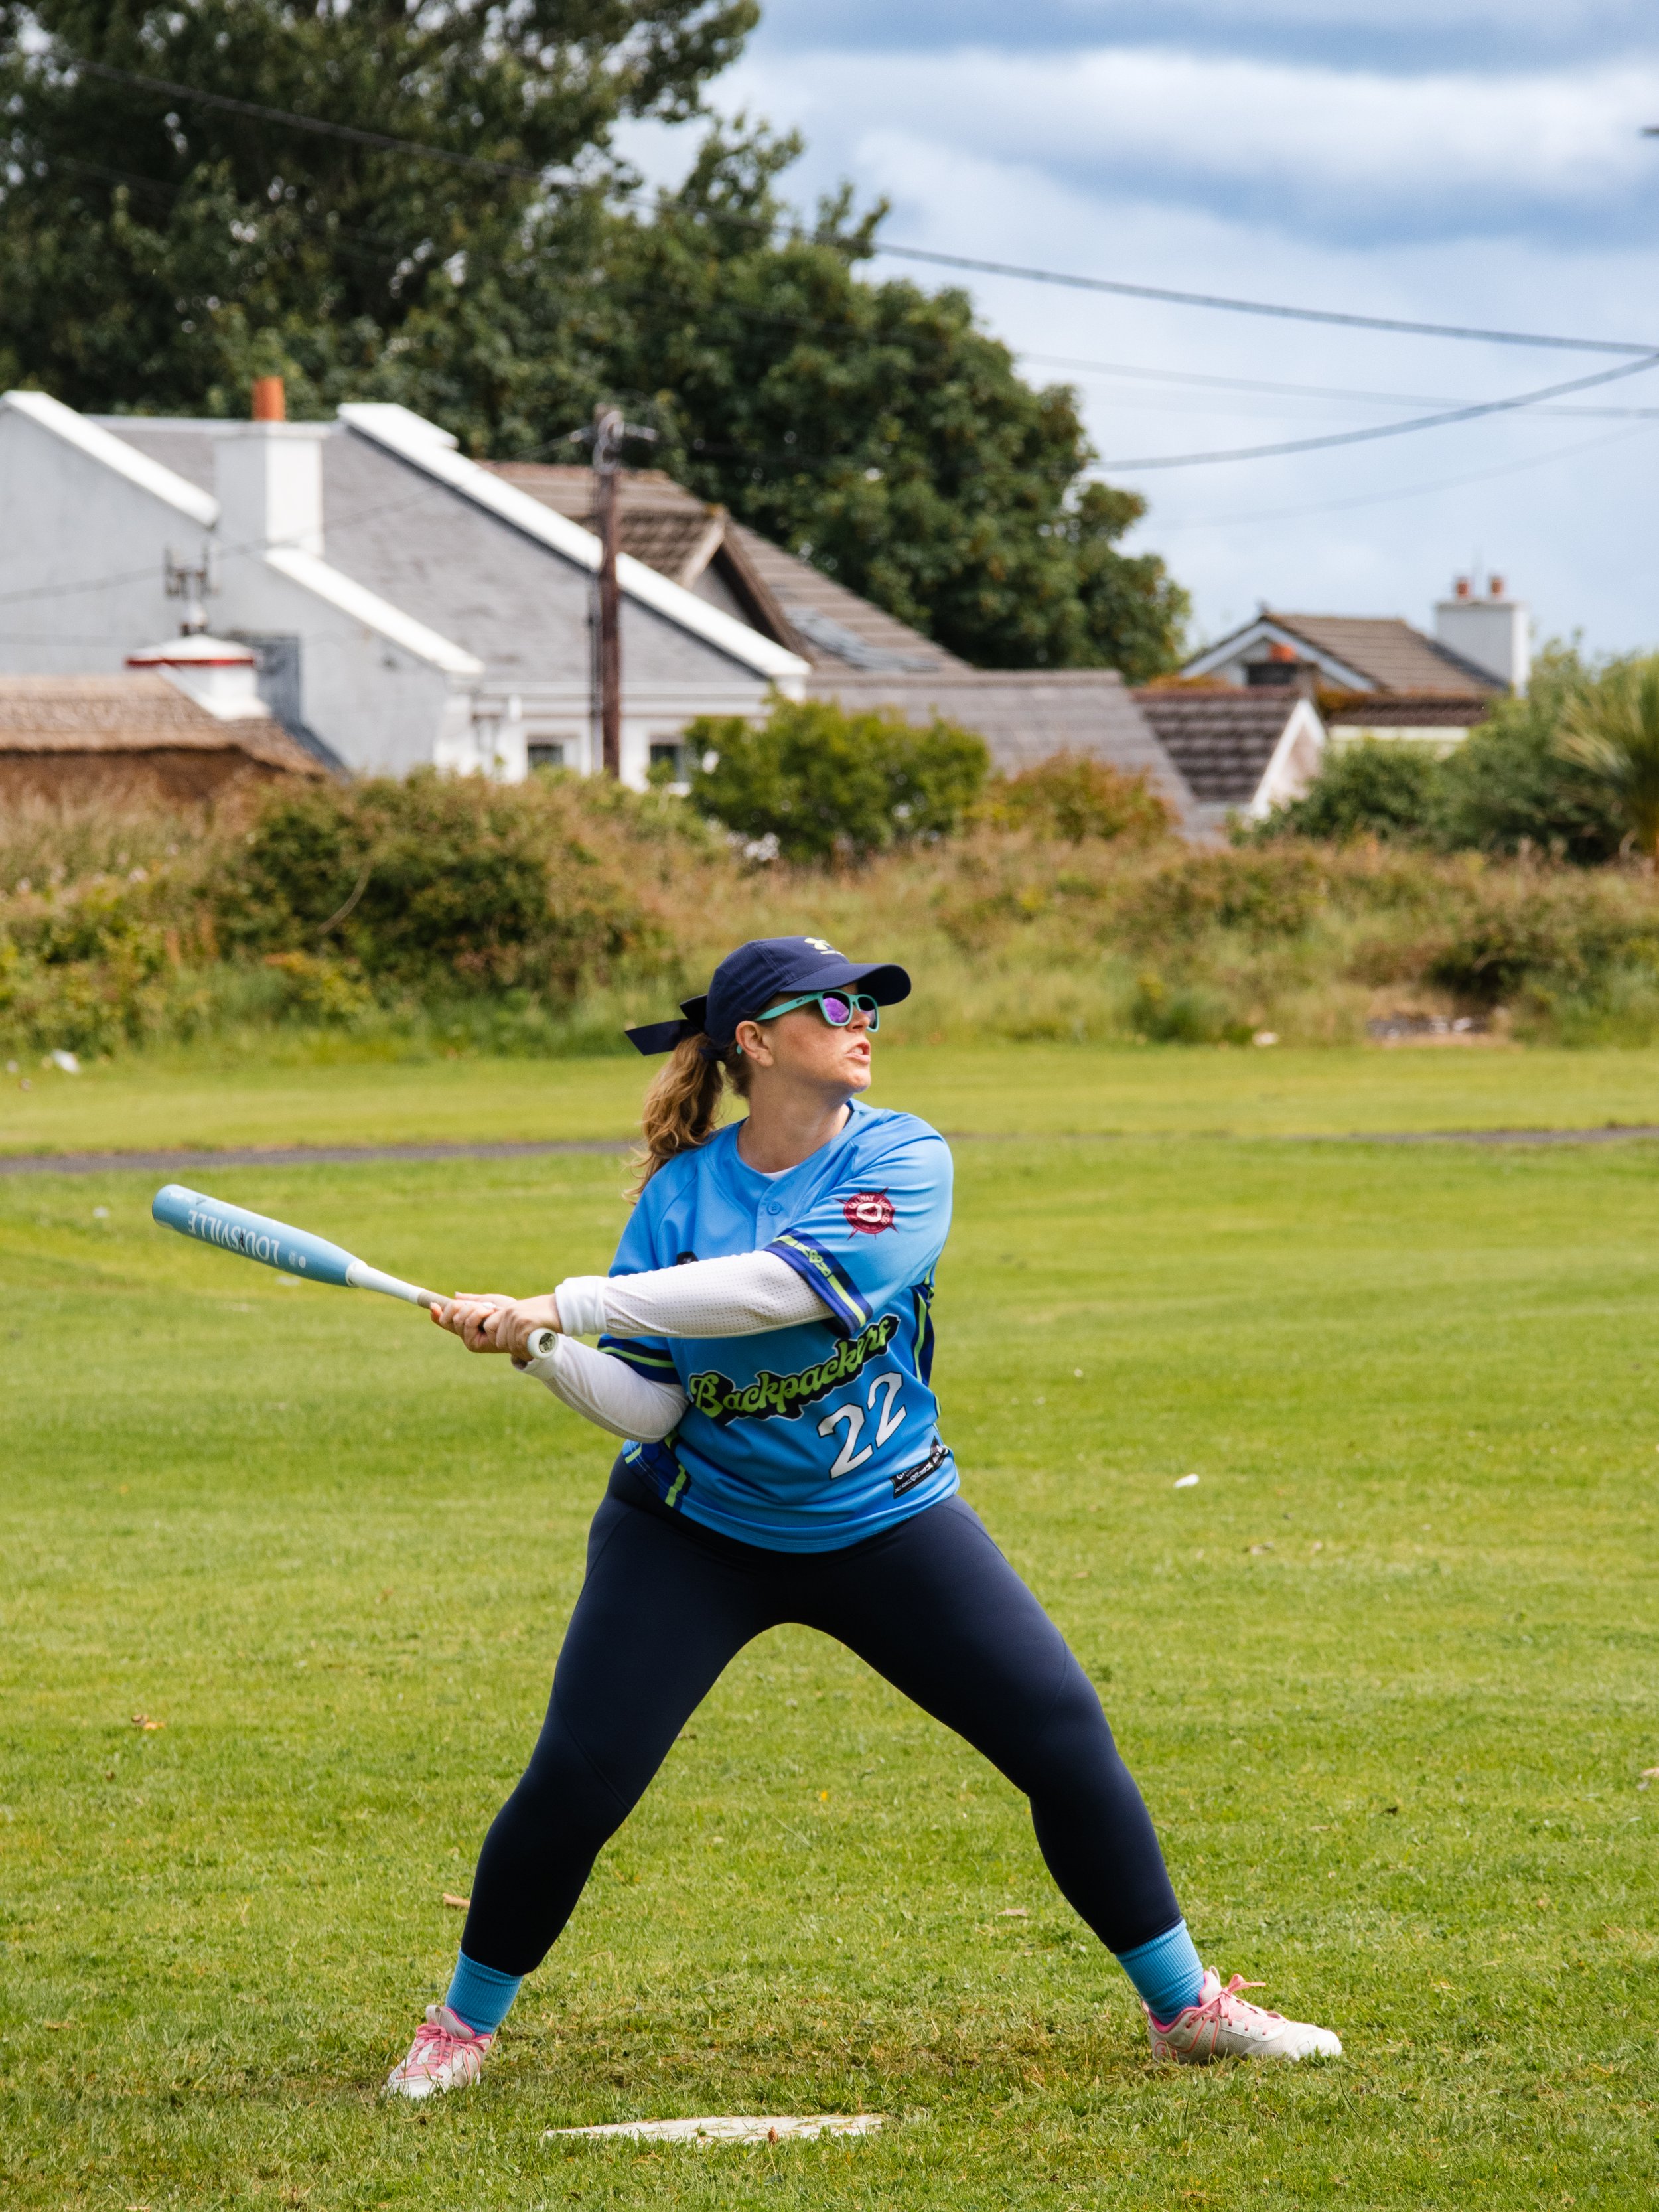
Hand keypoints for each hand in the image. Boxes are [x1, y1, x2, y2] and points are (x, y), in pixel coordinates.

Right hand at [429, 1291, 561, 1359]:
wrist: (522, 1320)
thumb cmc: (508, 1312)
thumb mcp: (488, 1302)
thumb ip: (471, 1301)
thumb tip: (455, 1296)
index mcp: (467, 1325)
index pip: (445, 1322)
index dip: (437, 1315)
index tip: (433, 1305)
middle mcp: (466, 1334)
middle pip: (449, 1318)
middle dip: (462, 1307)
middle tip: (482, 1305)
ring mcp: (470, 1341)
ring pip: (458, 1320)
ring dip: (473, 1310)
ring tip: (490, 1310)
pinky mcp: (475, 1345)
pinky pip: (467, 1325)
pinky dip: (477, 1315)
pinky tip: (489, 1313)